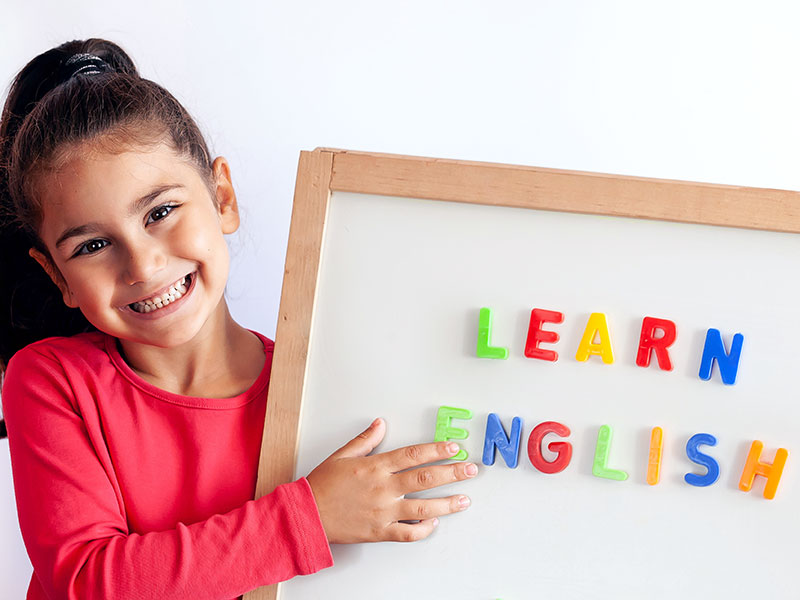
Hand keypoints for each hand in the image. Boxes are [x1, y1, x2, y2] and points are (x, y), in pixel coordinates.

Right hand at [306, 417, 476, 543]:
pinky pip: (408, 532)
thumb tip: (381, 424)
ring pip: (423, 507)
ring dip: (447, 503)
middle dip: (452, 473)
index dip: (436, 450)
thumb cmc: (322, 485)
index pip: (413, 455)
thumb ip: (365, 440)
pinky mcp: (380, 532)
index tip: (454, 448)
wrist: (307, 514)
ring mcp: (383, 511)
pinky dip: (424, 530)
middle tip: (471, 470)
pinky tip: (435, 524)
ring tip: (464, 499)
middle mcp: (383, 488)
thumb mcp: (342, 455)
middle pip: (425, 478)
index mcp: (376, 466)